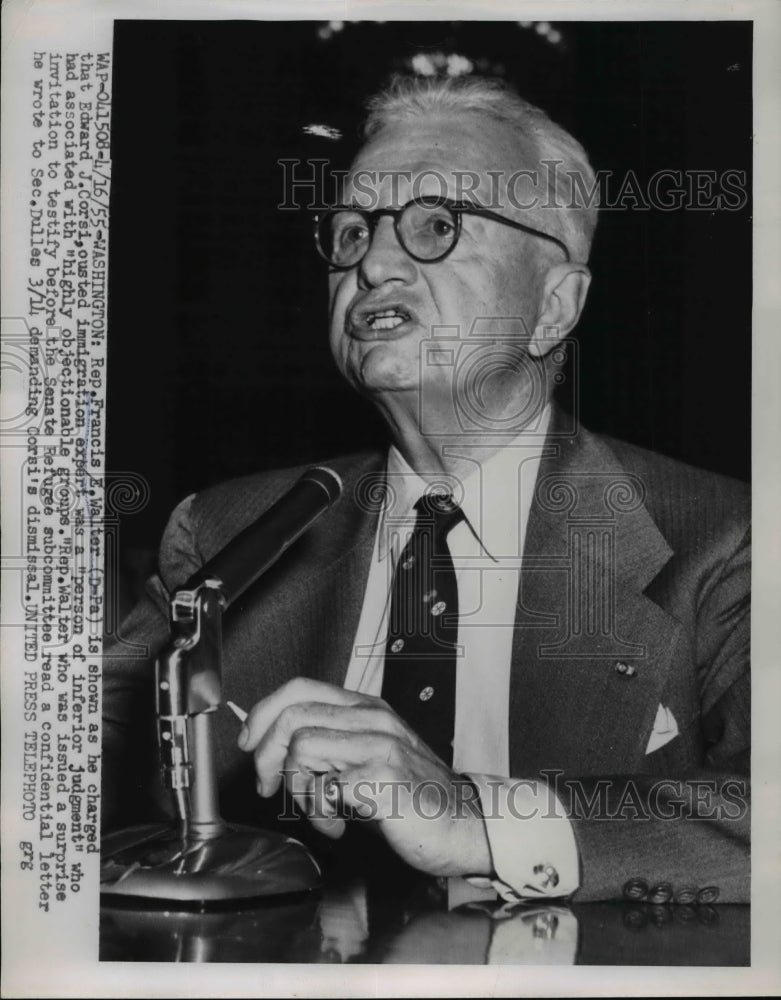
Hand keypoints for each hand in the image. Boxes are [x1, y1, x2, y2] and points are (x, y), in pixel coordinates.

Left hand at [238, 677, 492, 877]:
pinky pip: (324, 788)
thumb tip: (274, 751)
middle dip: (266, 757)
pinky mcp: (382, 776)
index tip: (250, 742)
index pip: (300, 688)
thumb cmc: (415, 797)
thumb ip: (330, 747)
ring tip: (320, 811)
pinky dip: (320, 815)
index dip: (264, 712)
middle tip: (270, 787)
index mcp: (366, 709)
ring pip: (301, 747)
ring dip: (297, 789)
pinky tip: (340, 825)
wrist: (466, 824)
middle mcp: (372, 719)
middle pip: (292, 716)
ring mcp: (379, 744)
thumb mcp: (368, 759)